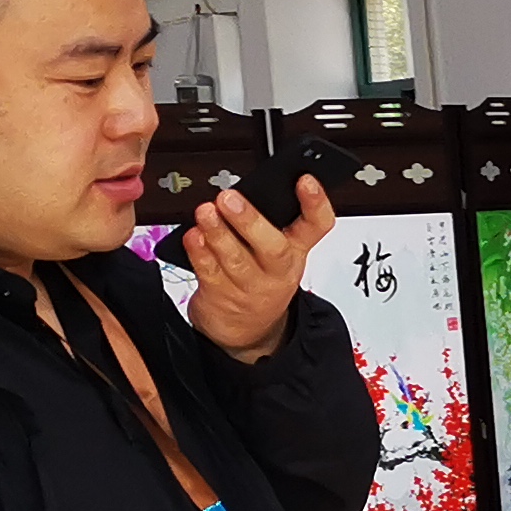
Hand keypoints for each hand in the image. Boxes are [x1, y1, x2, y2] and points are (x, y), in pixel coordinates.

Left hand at [182, 177, 338, 363]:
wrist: (246, 330)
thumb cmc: (259, 277)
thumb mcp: (277, 250)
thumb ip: (267, 219)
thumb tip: (243, 189)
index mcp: (297, 249)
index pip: (318, 225)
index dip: (316, 203)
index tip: (305, 180)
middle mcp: (278, 269)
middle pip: (273, 248)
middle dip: (250, 221)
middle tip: (229, 198)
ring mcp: (251, 286)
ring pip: (236, 260)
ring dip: (219, 234)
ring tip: (206, 213)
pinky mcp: (223, 296)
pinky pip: (210, 273)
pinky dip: (200, 253)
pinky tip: (193, 237)